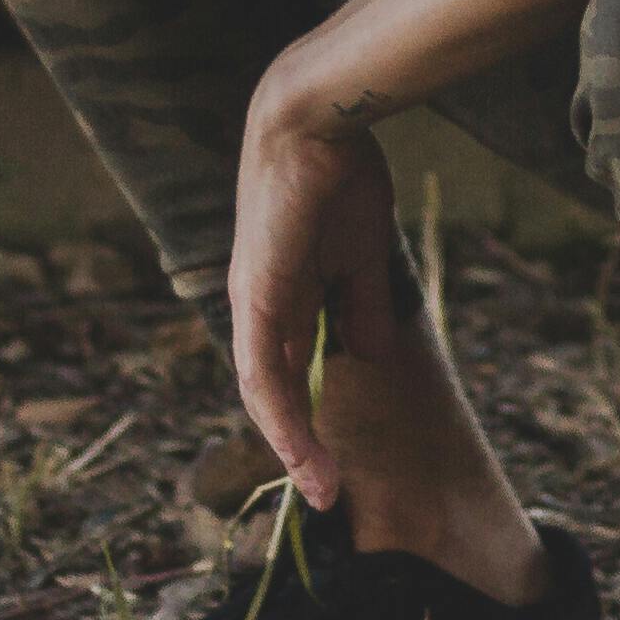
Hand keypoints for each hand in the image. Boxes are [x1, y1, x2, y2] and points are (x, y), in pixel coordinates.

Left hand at [225, 80, 403, 513]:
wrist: (317, 123)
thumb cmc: (339, 179)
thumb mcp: (360, 258)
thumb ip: (360, 308)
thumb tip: (366, 355)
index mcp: (282, 297)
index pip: (290, 373)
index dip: (306, 421)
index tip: (333, 462)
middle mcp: (259, 307)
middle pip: (273, 394)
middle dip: (299, 449)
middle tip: (327, 496)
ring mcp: (253, 303)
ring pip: (265, 394)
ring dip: (293, 447)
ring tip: (321, 491)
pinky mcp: (257, 296)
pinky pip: (264, 371)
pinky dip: (282, 416)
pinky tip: (302, 450)